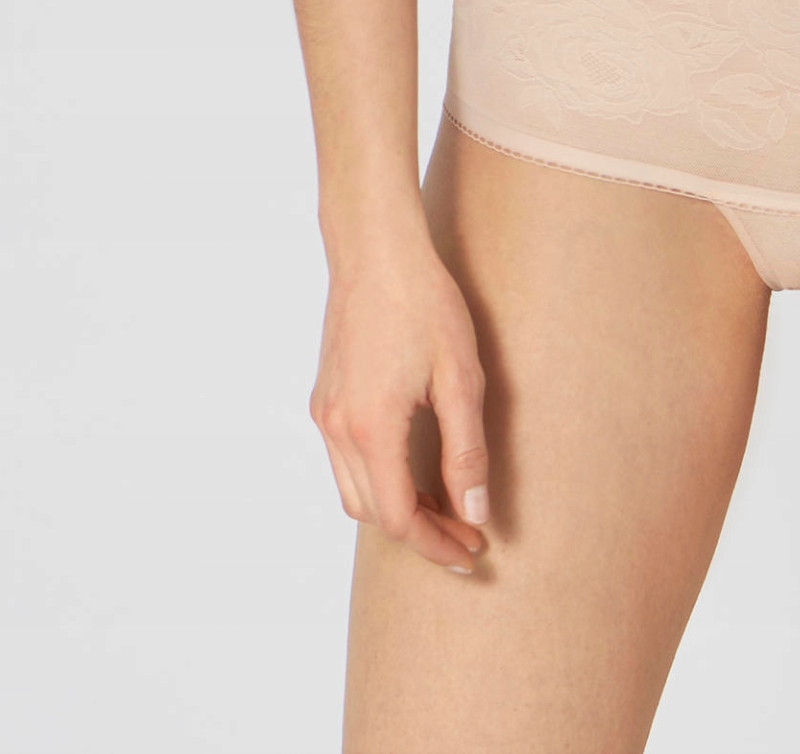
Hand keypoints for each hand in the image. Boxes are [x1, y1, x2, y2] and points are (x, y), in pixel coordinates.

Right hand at [309, 234, 491, 573]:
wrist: (376, 248)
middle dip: (420, 533)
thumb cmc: (424, 303)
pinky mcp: (324, 397)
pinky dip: (377, 480)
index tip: (473, 552)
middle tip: (467, 534)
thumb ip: (466, 451)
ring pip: (353, 492)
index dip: (436, 545)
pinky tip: (412, 469)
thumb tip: (475, 512)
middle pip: (373, 514)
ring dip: (396, 510)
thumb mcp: (460, 377)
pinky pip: (344, 461)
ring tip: (444, 508)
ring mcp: (324, 413)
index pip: (399, 519)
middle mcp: (337, 429)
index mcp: (371, 428)